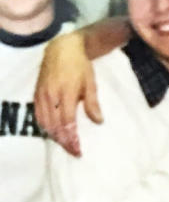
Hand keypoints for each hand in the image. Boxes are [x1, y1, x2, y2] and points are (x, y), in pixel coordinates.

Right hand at [34, 31, 99, 155]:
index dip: (72, 138)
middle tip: (74, 152)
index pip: (67, 122)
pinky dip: (45, 127)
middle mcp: (51, 96)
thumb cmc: (80, 66)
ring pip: (45, 123)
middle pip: (55, 126)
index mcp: (66, 93)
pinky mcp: (36, 94)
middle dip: (64, 142)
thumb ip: (93, 103)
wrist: (61, 49)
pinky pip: (38, 115)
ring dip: (54, 136)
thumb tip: (99, 121)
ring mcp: (42, 95)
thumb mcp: (90, 83)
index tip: (78, 150)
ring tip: (66, 145)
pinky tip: (53, 133)